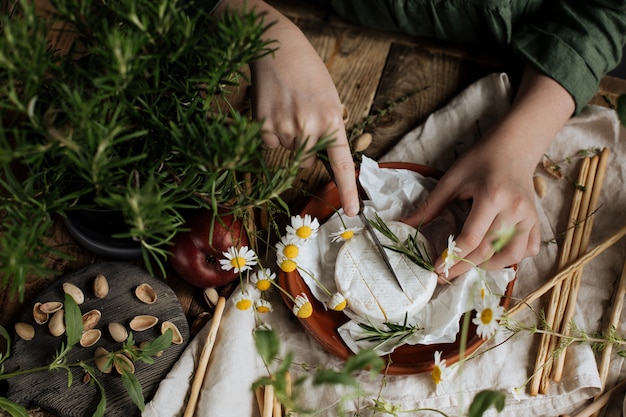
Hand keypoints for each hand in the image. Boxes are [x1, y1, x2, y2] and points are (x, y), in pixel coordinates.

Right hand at [215, 0, 359, 215]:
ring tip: (287, 106)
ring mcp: (286, 127)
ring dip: (286, 136)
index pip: (342, 164)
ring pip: (286, 151)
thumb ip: (327, 130)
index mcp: (333, 120)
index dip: (348, 190)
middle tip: (301, 118)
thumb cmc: (308, 72)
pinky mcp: (264, 125)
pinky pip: (269, 143)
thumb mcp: (329, 99)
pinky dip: (270, 131)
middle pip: (305, 160)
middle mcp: (311, 128)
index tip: (351, 211)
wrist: (278, 46)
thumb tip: (310, 160)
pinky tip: (273, 109)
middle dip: (304, 148)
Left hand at [402, 140, 540, 279]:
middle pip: (489, 250)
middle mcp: (514, 209)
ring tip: (471, 264)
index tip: (437, 268)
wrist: (513, 147)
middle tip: (446, 274)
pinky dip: (513, 258)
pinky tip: (496, 255)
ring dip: (490, 266)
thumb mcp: (451, 180)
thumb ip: (430, 206)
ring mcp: (529, 216)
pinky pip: (529, 249)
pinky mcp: (537, 220)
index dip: (453, 257)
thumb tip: (404, 224)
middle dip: (465, 266)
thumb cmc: (480, 161)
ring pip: (512, 255)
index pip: (472, 238)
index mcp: (491, 197)